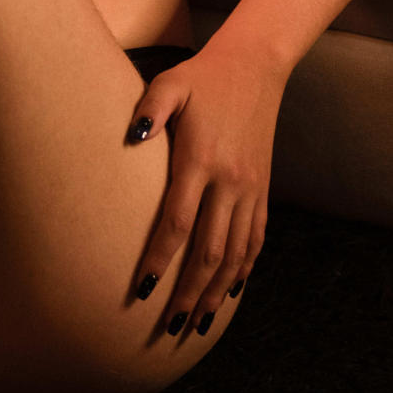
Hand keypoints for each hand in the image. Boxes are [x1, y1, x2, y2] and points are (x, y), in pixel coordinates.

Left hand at [127, 41, 284, 334]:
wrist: (255, 68)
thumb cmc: (202, 77)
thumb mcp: (170, 84)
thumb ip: (149, 110)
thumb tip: (130, 137)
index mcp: (201, 159)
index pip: (178, 222)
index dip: (161, 259)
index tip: (144, 289)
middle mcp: (230, 181)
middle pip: (208, 251)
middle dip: (187, 292)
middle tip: (168, 324)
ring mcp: (250, 188)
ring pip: (234, 254)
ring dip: (215, 292)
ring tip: (196, 323)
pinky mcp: (262, 189)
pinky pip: (255, 239)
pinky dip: (243, 269)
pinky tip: (228, 291)